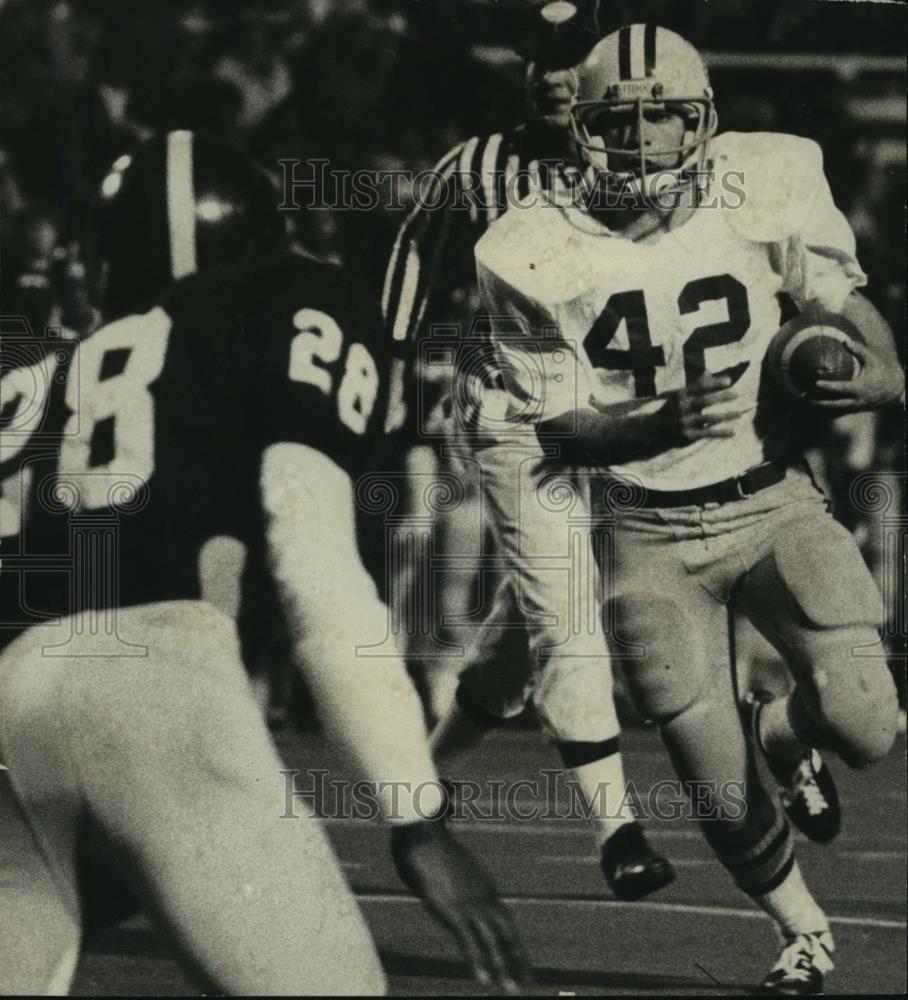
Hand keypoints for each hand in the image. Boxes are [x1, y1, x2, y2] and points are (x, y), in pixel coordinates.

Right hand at [390, 818, 529, 992]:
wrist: (423, 833)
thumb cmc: (429, 846)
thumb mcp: (447, 867)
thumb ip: (450, 880)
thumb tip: (441, 882)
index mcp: (484, 886)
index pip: (503, 920)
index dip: (513, 942)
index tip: (521, 960)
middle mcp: (484, 897)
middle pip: (507, 932)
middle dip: (518, 958)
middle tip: (530, 982)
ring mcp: (470, 904)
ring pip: (492, 941)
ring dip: (503, 967)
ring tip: (511, 989)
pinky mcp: (453, 910)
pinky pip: (469, 942)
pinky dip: (478, 962)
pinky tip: (484, 981)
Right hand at [659, 373, 744, 445]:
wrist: (655, 429)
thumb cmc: (672, 408)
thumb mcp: (681, 395)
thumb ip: (696, 384)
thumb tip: (709, 370)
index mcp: (681, 395)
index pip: (700, 387)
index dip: (714, 383)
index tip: (728, 381)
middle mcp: (682, 408)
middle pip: (705, 400)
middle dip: (722, 397)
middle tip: (736, 394)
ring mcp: (685, 422)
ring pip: (710, 418)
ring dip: (726, 415)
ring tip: (739, 414)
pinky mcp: (687, 435)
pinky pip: (708, 433)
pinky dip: (721, 433)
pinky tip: (732, 432)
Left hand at [812, 340, 904, 410]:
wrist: (896, 389)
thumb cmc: (883, 370)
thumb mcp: (872, 359)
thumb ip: (859, 350)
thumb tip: (844, 340)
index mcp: (861, 388)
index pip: (841, 388)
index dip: (828, 386)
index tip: (816, 383)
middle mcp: (857, 400)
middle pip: (834, 404)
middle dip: (819, 402)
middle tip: (804, 397)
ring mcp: (856, 407)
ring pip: (835, 410)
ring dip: (820, 408)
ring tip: (805, 403)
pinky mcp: (856, 409)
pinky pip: (839, 412)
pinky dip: (827, 411)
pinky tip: (813, 409)